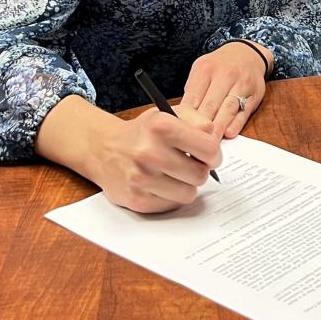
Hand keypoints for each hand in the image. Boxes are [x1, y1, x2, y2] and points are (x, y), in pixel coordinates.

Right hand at [93, 103, 220, 212]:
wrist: (104, 149)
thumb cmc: (144, 132)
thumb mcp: (170, 114)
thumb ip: (199, 121)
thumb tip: (216, 141)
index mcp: (161, 127)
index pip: (209, 149)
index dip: (214, 154)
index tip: (210, 156)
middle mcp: (149, 153)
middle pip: (200, 175)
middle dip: (200, 170)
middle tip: (190, 165)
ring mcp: (141, 179)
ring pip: (188, 194)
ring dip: (186, 185)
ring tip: (175, 174)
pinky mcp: (136, 200)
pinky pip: (172, 205)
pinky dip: (171, 196)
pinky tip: (160, 184)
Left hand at [181, 41, 268, 138]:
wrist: (248, 54)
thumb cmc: (219, 67)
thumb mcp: (202, 70)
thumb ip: (193, 92)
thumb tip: (181, 118)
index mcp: (206, 69)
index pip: (193, 98)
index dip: (186, 119)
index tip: (180, 134)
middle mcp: (225, 75)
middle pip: (210, 105)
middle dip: (201, 127)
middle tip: (193, 145)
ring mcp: (242, 84)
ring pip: (228, 109)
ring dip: (218, 129)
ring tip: (209, 144)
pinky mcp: (254, 94)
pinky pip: (244, 111)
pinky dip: (236, 124)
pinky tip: (229, 133)